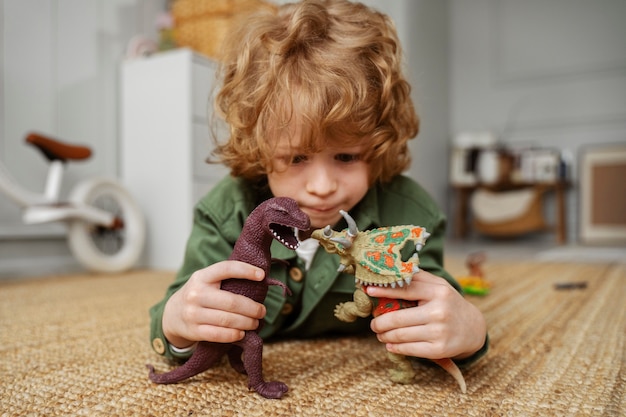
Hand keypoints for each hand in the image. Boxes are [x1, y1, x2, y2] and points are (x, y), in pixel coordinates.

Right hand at [162, 261, 266, 348]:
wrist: (172, 315)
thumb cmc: (199, 295)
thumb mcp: (206, 281)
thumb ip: (226, 278)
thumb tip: (261, 279)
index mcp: (202, 277)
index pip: (226, 269)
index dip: (245, 270)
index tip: (262, 275)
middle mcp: (196, 294)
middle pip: (232, 302)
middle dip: (252, 308)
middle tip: (262, 311)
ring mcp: (193, 313)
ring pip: (227, 320)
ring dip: (246, 323)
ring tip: (255, 323)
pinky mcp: (193, 331)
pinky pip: (218, 335)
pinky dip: (233, 335)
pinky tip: (241, 333)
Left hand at [367, 270, 486, 359]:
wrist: (473, 328)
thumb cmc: (449, 303)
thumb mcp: (438, 286)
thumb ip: (417, 278)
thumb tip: (390, 271)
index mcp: (438, 292)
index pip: (405, 290)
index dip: (384, 290)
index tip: (368, 291)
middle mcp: (439, 311)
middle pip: (397, 318)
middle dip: (380, 322)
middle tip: (373, 324)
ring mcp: (439, 332)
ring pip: (400, 335)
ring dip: (385, 335)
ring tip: (380, 334)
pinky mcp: (439, 350)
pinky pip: (409, 349)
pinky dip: (395, 347)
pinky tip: (390, 345)